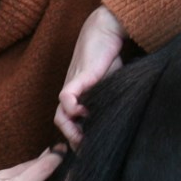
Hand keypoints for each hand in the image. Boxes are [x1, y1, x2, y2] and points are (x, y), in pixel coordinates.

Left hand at [56, 5, 125, 146]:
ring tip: (84, 137)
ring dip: (70, 130)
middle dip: (73, 140)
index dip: (77, 139)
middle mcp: (72, 94)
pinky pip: (66, 98)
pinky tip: (85, 113)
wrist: (106, 30)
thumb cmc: (108, 58)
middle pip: (62, 123)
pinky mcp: (79, 77)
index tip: (89, 150)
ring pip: (60, 115)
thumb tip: (120, 123)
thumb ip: (107, 103)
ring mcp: (73, 86)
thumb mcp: (110, 86)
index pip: (70, 124)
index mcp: (78, 98)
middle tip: (86, 150)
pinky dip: (72, 109)